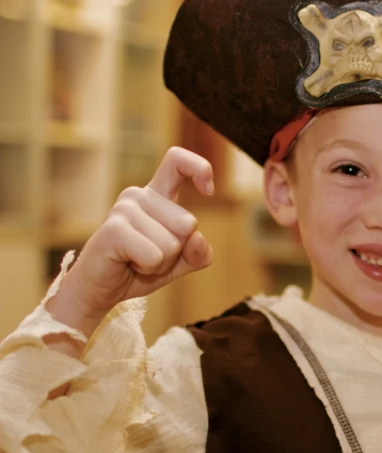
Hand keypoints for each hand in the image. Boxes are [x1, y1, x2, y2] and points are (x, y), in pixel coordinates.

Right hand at [49, 147, 214, 333]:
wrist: (100, 290)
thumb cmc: (140, 269)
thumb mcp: (179, 263)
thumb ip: (198, 253)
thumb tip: (198, 239)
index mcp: (157, 195)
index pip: (178, 162)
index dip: (200, 169)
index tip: (209, 191)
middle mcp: (139, 195)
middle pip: (188, 223)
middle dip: (177, 251)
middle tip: (149, 255)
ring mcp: (124, 209)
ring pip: (173, 244)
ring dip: (161, 263)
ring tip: (136, 260)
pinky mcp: (114, 229)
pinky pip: (155, 256)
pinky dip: (149, 268)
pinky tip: (128, 264)